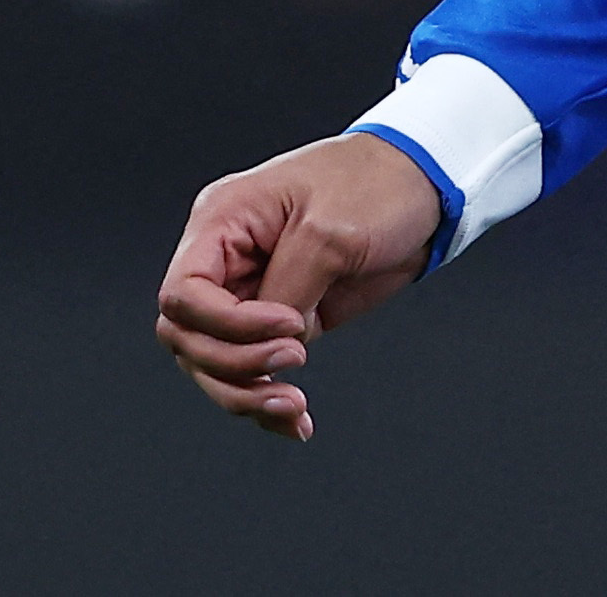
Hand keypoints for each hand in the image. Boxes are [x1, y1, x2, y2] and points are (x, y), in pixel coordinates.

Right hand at [152, 131, 441, 440]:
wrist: (424, 187)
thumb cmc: (376, 184)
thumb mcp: (330, 231)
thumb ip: (289, 286)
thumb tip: (266, 338)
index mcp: (222, 221)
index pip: (182, 295)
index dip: (225, 323)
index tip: (289, 322)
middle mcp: (227, 260)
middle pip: (188, 338)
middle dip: (234, 365)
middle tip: (297, 360)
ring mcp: (252, 292)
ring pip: (214, 364)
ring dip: (247, 394)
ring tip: (295, 407)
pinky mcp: (283, 319)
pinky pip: (255, 371)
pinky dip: (269, 402)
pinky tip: (298, 423)